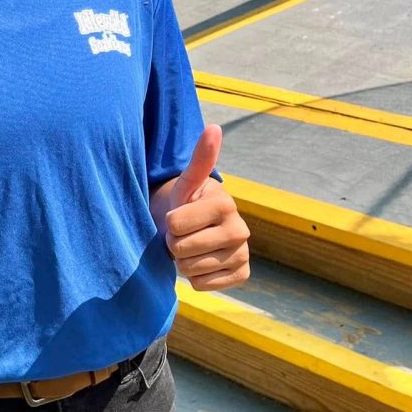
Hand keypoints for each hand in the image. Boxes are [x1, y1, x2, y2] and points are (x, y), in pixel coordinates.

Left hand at [164, 125, 250, 291]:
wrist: (196, 231)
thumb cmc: (186, 203)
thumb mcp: (187, 181)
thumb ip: (200, 159)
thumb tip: (214, 127)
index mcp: (225, 204)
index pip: (174, 225)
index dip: (168, 223)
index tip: (178, 216)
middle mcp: (241, 230)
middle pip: (181, 249)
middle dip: (174, 243)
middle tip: (183, 234)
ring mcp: (243, 254)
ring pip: (191, 269)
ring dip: (183, 261)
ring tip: (191, 247)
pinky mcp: (242, 275)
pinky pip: (203, 284)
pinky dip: (195, 277)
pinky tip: (202, 262)